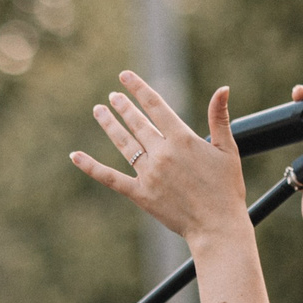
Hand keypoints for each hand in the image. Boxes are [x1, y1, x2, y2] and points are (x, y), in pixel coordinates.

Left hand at [69, 71, 248, 243]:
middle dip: (123, 107)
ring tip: (99, 110)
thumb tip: (223, 89)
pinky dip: (91, 167)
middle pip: (137, 123)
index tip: (125, 77)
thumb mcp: (227, 150)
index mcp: (183, 139)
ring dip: (109, 125)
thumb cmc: (226, 189)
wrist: (217, 226)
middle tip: (112, 96)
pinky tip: (75, 155)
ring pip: (124, 143)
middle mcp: (162, 153)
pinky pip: (110, 178)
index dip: (138, 89)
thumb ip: (220, 118)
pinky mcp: (140, 194)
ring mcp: (149, 174)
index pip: (156, 106)